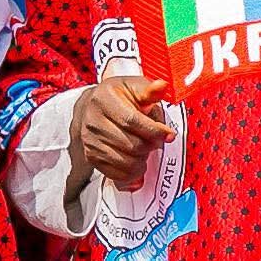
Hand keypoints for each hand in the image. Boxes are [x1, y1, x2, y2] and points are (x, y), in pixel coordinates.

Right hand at [70, 76, 174, 190]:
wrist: (92, 108)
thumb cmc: (117, 97)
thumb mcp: (133, 86)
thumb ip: (149, 90)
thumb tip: (162, 86)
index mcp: (104, 99)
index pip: (131, 120)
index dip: (153, 130)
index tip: (169, 135)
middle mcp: (93, 121)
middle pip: (130, 144)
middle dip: (150, 145)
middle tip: (157, 140)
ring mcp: (91, 141)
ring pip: (126, 162)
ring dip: (143, 159)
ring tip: (146, 148)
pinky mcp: (92, 157)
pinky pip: (117, 174)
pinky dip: (133, 172)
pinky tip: (138, 161)